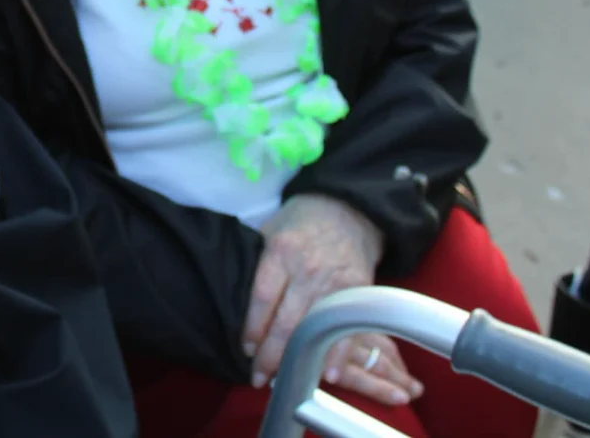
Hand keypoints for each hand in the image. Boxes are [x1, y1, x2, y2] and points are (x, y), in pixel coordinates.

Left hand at [244, 195, 418, 406]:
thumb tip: (233, 295)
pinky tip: (327, 374)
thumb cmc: (301, 222)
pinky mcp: (355, 291)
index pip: (261, 298)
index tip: (244, 349)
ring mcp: (333, 283)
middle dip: (270, 354)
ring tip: (283, 379)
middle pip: (285, 321)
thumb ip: (257, 261)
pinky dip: (337, 353)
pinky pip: (344, 328)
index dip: (252, 328)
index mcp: (281, 252)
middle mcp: (306, 270)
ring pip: (311, 328)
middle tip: (258, 377)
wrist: (348, 209)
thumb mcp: (271, 229)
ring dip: (297, 358)